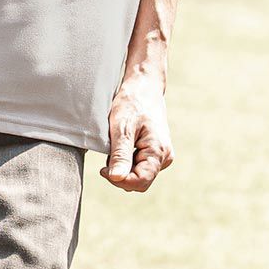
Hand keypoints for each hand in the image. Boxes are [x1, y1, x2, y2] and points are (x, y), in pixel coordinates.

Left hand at [99, 74, 173, 191]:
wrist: (144, 87)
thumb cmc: (132, 103)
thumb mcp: (121, 128)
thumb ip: (120, 155)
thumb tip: (116, 178)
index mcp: (158, 151)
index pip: (141, 182)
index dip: (120, 181)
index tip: (103, 169)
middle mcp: (164, 157)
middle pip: (141, 181)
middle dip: (121, 175)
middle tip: (106, 160)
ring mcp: (162, 155)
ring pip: (140, 176)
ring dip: (123, 169)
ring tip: (114, 149)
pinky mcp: (156, 153)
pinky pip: (141, 167)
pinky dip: (127, 163)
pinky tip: (121, 148)